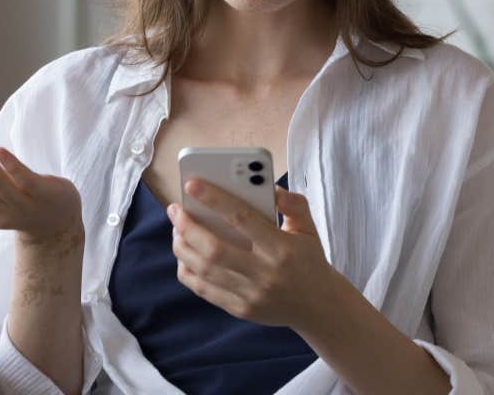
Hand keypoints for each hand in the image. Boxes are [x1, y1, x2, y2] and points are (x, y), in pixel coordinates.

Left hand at [166, 178, 340, 331]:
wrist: (319, 306)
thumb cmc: (309, 258)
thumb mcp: (308, 226)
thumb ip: (292, 203)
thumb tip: (269, 187)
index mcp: (281, 247)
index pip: (241, 218)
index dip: (213, 199)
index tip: (191, 183)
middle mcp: (264, 273)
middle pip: (215, 249)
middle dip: (188, 226)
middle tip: (175, 209)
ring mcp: (251, 295)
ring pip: (205, 271)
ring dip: (183, 247)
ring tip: (176, 228)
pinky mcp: (241, 310)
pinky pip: (205, 290)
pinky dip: (188, 271)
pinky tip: (184, 254)